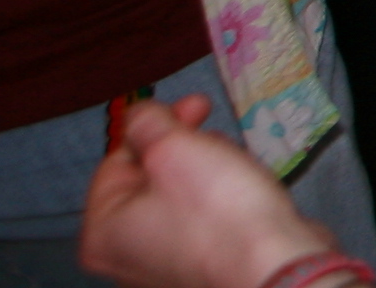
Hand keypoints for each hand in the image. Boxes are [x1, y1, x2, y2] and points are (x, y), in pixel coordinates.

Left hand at [81, 94, 334, 287]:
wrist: (273, 268)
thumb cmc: (216, 208)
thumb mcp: (175, 148)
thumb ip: (147, 122)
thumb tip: (139, 116)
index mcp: (102, 233)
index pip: (116, 161)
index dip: (156, 125)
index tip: (199, 104)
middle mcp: (123, 257)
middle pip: (147, 181)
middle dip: (183, 149)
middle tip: (219, 134)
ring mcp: (162, 269)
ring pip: (177, 199)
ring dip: (204, 170)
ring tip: (237, 164)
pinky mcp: (200, 271)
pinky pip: (200, 222)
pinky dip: (218, 199)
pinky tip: (244, 192)